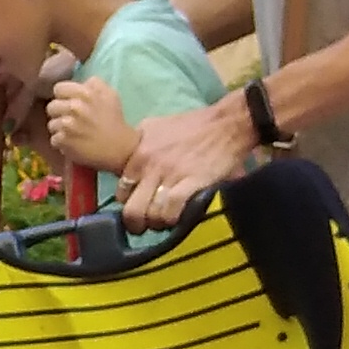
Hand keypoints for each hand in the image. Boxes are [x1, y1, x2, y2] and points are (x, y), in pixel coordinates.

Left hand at [43, 77, 141, 177]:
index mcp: (85, 93)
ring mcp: (67, 125)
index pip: (58, 88)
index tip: (69, 103)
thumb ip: (95, 83)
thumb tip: (81, 82)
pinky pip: (54, 139)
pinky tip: (72, 143)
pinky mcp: (64, 141)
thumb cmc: (114, 120)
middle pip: (51, 106)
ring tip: (72, 133)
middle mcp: (75, 107)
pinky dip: (61, 143)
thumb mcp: (110, 94)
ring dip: (60, 129)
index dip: (63, 96)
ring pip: (51, 124)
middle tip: (70, 119)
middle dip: (59, 113)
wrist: (119, 148)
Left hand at [113, 96, 252, 224]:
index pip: (121, 190)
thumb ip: (138, 145)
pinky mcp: (190, 182)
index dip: (129, 203)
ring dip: (157, 224)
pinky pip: (170, 212)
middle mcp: (148, 164)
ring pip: (149, 214)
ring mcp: (169, 174)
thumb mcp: (155, 127)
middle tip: (145, 225)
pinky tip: (178, 218)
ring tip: (164, 221)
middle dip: (136, 222)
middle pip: (130, 208)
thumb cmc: (192, 125)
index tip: (138, 206)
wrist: (227, 123)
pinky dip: (172, 220)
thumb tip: (128, 166)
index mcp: (138, 152)